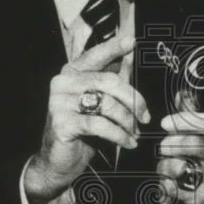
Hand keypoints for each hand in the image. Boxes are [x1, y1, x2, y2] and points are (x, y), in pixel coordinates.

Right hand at [24, 35, 150, 203]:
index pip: (95, 56)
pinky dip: (120, 135)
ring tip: (136, 133)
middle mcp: (62, 83)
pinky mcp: (62, 123)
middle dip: (133, 100)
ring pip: (107, 104)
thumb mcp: (100, 103)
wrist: (58, 162)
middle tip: (145, 117)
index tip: (132, 41)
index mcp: (71, 73)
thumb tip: (130, 57)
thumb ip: (113, 80)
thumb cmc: (83, 129)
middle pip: (109, 82)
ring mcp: (59, 102)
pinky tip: (129, 142)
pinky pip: (100, 125)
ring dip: (128, 121)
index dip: (113, 48)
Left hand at [155, 92, 203, 203]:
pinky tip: (164, 187)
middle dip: (176, 144)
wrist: (191, 197)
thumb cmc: (191, 159)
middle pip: (200, 144)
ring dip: (168, 167)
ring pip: (186, 167)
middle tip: (161, 147)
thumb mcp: (189, 136)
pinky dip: (168, 190)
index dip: (187, 121)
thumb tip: (182, 93)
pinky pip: (181, 193)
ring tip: (161, 168)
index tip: (164, 123)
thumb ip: (186, 118)